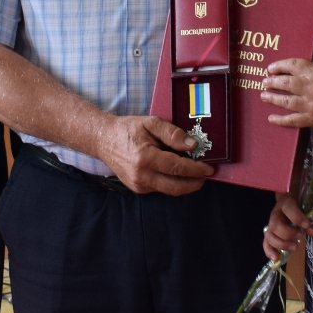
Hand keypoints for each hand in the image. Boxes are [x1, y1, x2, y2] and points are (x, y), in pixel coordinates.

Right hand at [94, 114, 215, 195]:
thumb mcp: (150, 122)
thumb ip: (172, 133)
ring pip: (170, 190)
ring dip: (185, 184)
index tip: (209, 169)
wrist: (103, 140)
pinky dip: (172, 182)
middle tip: (207, 175)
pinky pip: (161, 188)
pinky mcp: (138, 189)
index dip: (196, 169)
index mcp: (144, 158)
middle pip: (176, 187)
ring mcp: (138, 185)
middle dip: (195, 183)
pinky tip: (177, 173)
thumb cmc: (127, 129)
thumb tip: (192, 145)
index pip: (177, 167)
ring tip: (195, 173)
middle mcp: (141, 175)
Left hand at [261, 58, 312, 132]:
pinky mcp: (312, 119)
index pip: (293, 65)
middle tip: (265, 82)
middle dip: (273, 81)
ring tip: (264, 95)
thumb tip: (289, 72)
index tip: (271, 68)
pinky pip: (292, 120)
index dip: (280, 66)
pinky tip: (271, 118)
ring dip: (273, 98)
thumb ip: (310, 72)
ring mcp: (311, 105)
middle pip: (286, 82)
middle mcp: (312, 88)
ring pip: (286, 100)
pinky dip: (280, 120)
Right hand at [261, 191, 312, 258]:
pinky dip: (269, 251)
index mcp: (285, 204)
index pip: (288, 208)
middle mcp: (275, 215)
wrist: (285, 204)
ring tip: (294, 248)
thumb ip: (309, 223)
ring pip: (270, 235)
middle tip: (299, 238)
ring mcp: (270, 225)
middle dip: (288, 234)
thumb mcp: (303, 211)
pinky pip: (265, 243)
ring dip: (281, 244)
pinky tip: (276, 258)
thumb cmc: (296, 208)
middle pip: (276, 225)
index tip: (307, 225)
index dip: (297, 217)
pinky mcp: (268, 234)